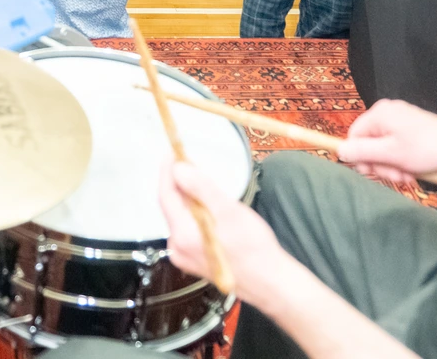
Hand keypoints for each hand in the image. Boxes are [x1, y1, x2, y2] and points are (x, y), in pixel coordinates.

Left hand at [158, 159, 291, 294]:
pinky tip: (207, 207)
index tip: (172, 153)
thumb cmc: (254, 250)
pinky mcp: (196, 260)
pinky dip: (194, 213)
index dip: (168, 171)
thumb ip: (201, 188)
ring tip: (199, 181)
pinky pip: (188, 229)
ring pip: (180, 217)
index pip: (166, 195)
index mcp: (183, 235)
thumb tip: (179, 170)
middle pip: (171, 206)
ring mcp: (186, 256)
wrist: (270, 283)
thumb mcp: (229, 211)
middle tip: (187, 162)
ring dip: (188, 198)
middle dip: (178, 183)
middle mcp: (178, 248)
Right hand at [336, 99, 436, 191]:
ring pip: (385, 150)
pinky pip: (398, 149)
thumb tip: (339, 151)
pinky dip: (403, 163)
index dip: (359, 157)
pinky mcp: (414, 132)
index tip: (371, 173)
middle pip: (369, 144)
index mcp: (380, 114)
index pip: (354, 135)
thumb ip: (362, 152)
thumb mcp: (391, 154)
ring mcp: (402, 122)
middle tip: (396, 177)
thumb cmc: (426, 150)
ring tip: (408, 177)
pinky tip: (414, 173)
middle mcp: (389, 114)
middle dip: (381, 165)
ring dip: (393, 168)